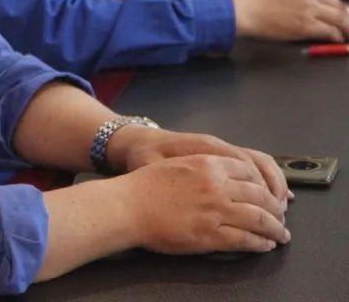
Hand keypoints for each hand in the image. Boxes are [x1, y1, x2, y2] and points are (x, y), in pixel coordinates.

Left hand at [109, 126, 288, 202]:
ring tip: (282, 206)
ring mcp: (218, 147)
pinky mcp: (218, 152)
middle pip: (254, 165)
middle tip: (280, 218)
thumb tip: (190, 196)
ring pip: (257, 161)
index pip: (242, 166)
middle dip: (271, 191)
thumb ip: (171, 179)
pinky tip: (275, 191)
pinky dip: (266, 175)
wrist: (135, 142)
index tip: (269, 213)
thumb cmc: (142, 157)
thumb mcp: (150, 168)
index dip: (260, 189)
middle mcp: (215, 146)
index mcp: (201, 150)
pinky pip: (250, 160)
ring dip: (273, 183)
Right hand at [119, 155, 289, 253]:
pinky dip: (260, 243)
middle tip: (281, 215)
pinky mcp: (211, 235)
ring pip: (259, 218)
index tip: (268, 192)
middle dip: (276, 208)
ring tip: (281, 233)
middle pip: (260, 195)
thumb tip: (223, 179)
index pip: (249, 170)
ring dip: (275, 228)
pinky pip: (245, 239)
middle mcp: (216, 184)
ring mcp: (215, 210)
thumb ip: (202, 167)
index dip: (264, 183)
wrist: (125, 206)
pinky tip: (265, 244)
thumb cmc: (143, 185)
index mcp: (208, 163)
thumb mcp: (176, 164)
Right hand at [233, 0, 348, 41]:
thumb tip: (317, 0)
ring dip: (346, 27)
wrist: (245, 9)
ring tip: (347, 33)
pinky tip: (336, 38)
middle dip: (346, 14)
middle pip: (340, 4)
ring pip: (340, 18)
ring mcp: (309, 8)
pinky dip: (336, 36)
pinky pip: (330, 31)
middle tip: (347, 21)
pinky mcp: (306, 25)